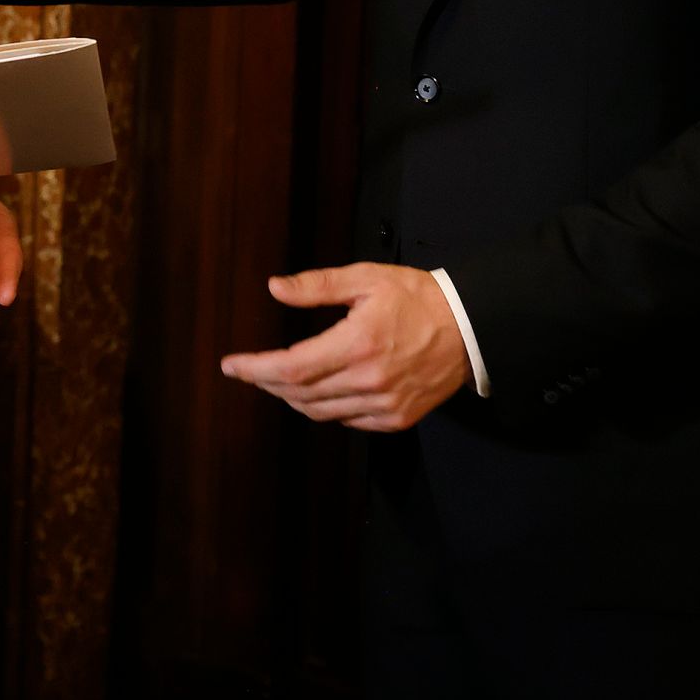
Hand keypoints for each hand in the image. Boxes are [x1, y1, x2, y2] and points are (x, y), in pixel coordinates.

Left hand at [220, 264, 468, 431]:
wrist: (469, 328)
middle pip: (300, 394)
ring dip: (291, 398)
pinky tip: (316, 391)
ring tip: (275, 379)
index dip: (255, 369)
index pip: (291, 367)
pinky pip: (346, 421)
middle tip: (248, 369)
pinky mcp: (397, 419)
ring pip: (320, 412)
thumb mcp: (366, 278)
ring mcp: (383, 405)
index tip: (230, 366)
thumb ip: (317, 285)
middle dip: (267, 382)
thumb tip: (275, 288)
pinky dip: (323, 408)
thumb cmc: (416, 297)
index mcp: (357, 344)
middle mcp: (368, 381)